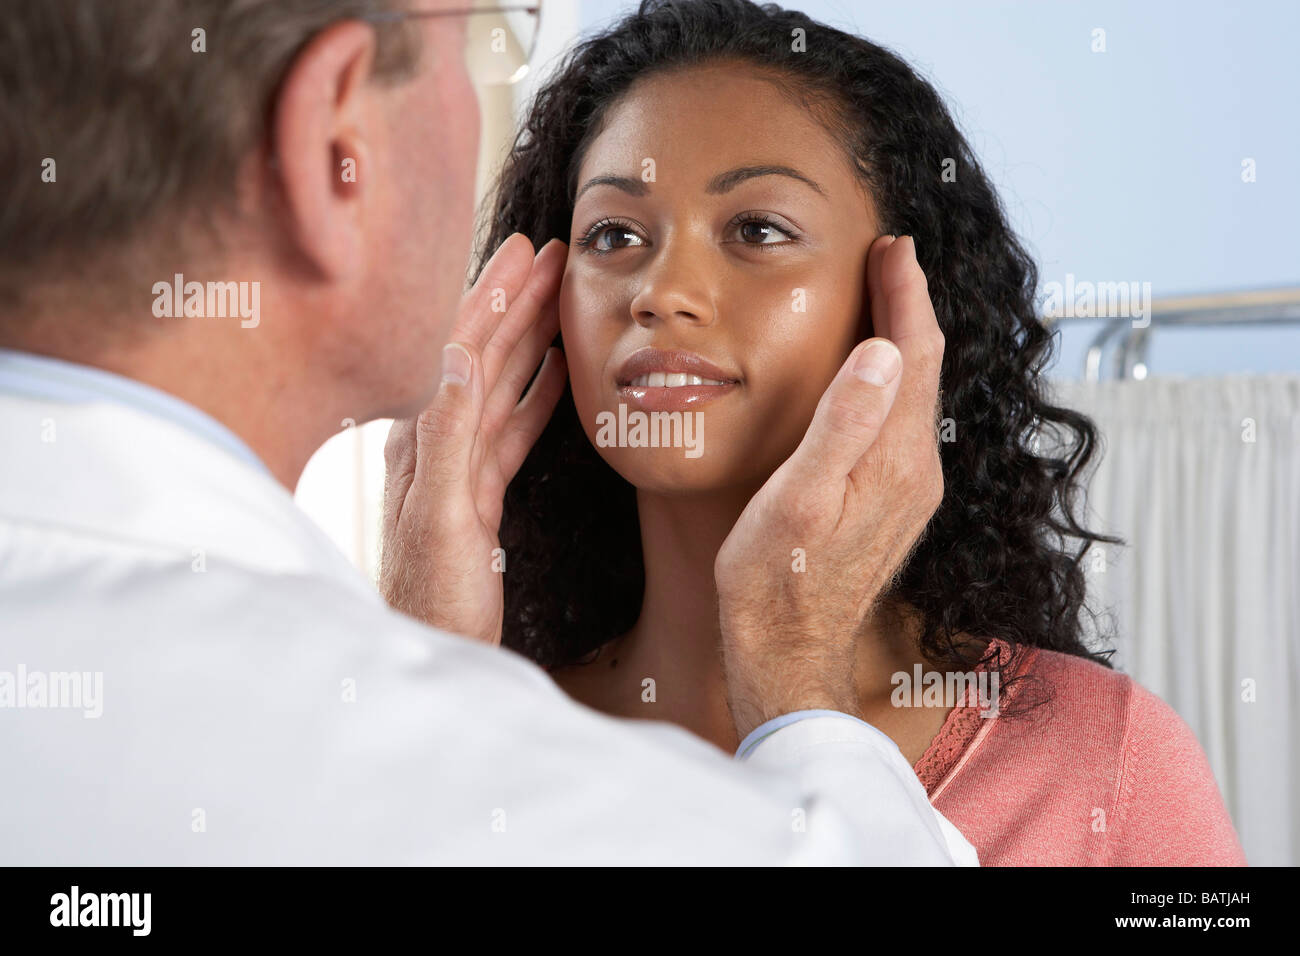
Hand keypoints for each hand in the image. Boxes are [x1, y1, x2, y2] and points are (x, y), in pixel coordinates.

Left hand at [380, 234, 567, 644]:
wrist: (428, 652)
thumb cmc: (429, 600)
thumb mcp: (440, 519)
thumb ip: (447, 438)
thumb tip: (459, 355)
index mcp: (423, 438)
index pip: (463, 349)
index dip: (495, 297)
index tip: (525, 253)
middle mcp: (437, 442)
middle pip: (484, 354)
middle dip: (515, 301)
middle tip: (549, 257)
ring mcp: (459, 466)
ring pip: (502, 384)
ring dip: (530, 338)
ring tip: (558, 298)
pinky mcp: (479, 493)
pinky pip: (513, 428)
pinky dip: (537, 395)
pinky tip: (554, 374)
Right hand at [715, 235, 945, 739]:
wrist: (787, 652)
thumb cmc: (775, 581)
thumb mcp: (798, 498)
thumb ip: (843, 424)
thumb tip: (881, 351)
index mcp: (895, 459)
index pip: (913, 353)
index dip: (904, 294)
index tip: (892, 247)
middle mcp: (916, 471)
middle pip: (922, 368)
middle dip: (907, 308)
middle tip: (888, 259)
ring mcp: (909, 491)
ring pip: (914, 396)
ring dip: (901, 343)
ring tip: (881, 303)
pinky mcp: (893, 506)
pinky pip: (902, 425)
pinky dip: (891, 384)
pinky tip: (869, 380)